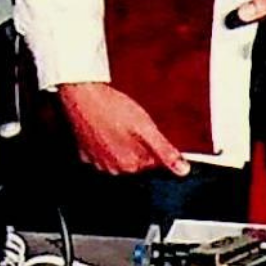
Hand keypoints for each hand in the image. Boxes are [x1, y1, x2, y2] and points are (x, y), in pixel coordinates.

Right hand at [56, 81, 189, 175]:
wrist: (83, 96)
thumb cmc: (112, 109)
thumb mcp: (146, 127)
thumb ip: (165, 151)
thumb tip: (182, 169)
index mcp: (130, 164)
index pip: (151, 162)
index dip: (152, 144)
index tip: (146, 130)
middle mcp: (112, 167)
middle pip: (134, 159)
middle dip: (136, 144)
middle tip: (131, 123)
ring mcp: (96, 161)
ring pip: (116, 155)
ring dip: (120, 142)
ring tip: (117, 122)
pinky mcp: (84, 152)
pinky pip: (99, 151)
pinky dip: (104, 141)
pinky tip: (105, 126)